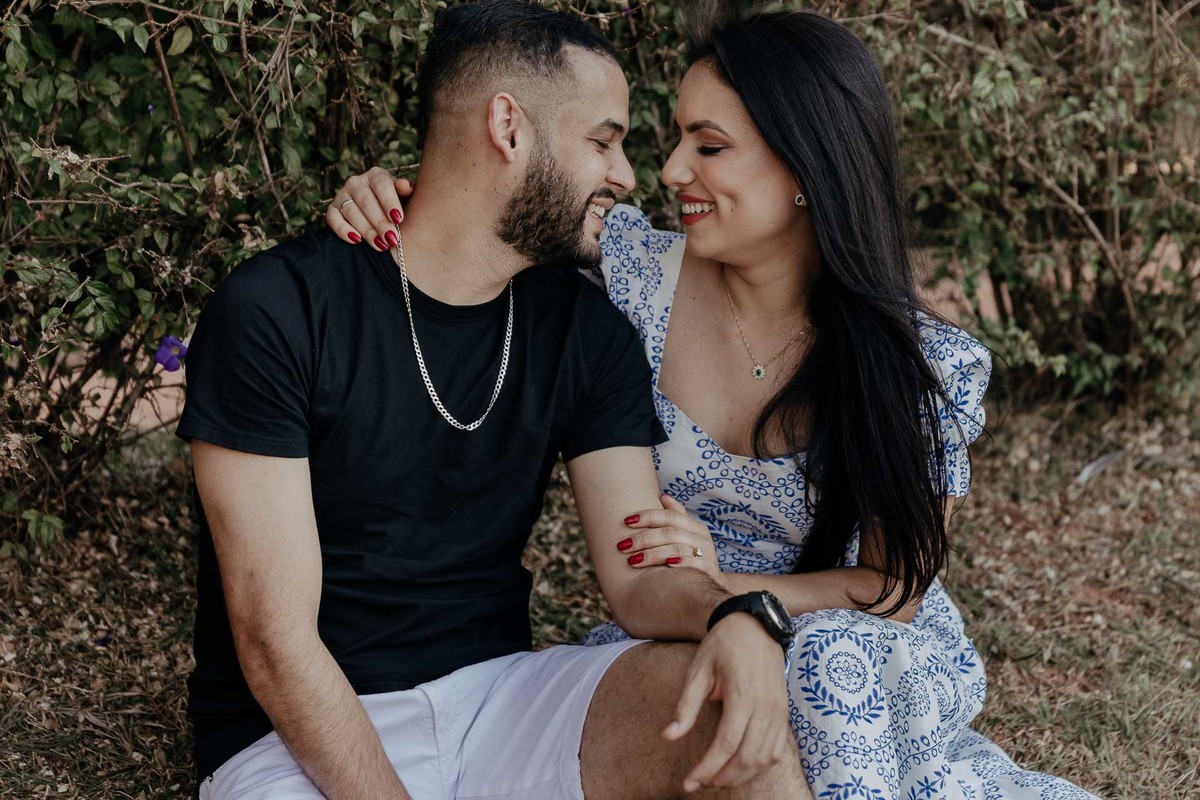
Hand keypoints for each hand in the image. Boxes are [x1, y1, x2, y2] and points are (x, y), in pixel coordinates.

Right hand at [325, 166, 413, 251]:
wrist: (379, 215)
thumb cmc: (396, 206)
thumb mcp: (404, 197)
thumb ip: (406, 191)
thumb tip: (405, 186)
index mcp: (376, 175)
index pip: (381, 184)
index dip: (389, 202)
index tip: (399, 219)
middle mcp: (356, 182)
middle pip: (366, 200)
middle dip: (380, 222)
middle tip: (392, 239)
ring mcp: (342, 195)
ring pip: (351, 212)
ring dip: (366, 230)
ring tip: (380, 245)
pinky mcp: (332, 210)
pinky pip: (333, 219)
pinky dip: (343, 230)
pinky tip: (356, 240)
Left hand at [618, 494, 720, 582]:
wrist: (711, 590)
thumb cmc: (694, 559)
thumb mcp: (688, 537)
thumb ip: (677, 517)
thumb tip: (663, 496)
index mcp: (695, 527)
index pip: (669, 515)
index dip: (647, 516)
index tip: (626, 521)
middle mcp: (701, 538)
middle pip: (669, 533)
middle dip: (643, 538)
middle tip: (622, 545)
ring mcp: (707, 555)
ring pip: (677, 549)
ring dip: (652, 554)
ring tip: (632, 560)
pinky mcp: (709, 572)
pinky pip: (693, 565)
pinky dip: (679, 564)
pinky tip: (664, 566)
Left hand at [663, 614, 792, 792]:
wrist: (755, 624)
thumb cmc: (723, 645)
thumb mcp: (698, 670)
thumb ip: (685, 706)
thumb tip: (669, 736)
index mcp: (742, 695)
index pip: (726, 744)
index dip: (707, 768)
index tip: (689, 783)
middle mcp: (765, 706)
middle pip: (747, 757)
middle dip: (723, 777)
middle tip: (700, 783)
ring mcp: (778, 710)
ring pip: (765, 757)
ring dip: (742, 775)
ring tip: (718, 779)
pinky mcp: (784, 711)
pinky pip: (777, 749)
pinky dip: (760, 765)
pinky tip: (742, 767)